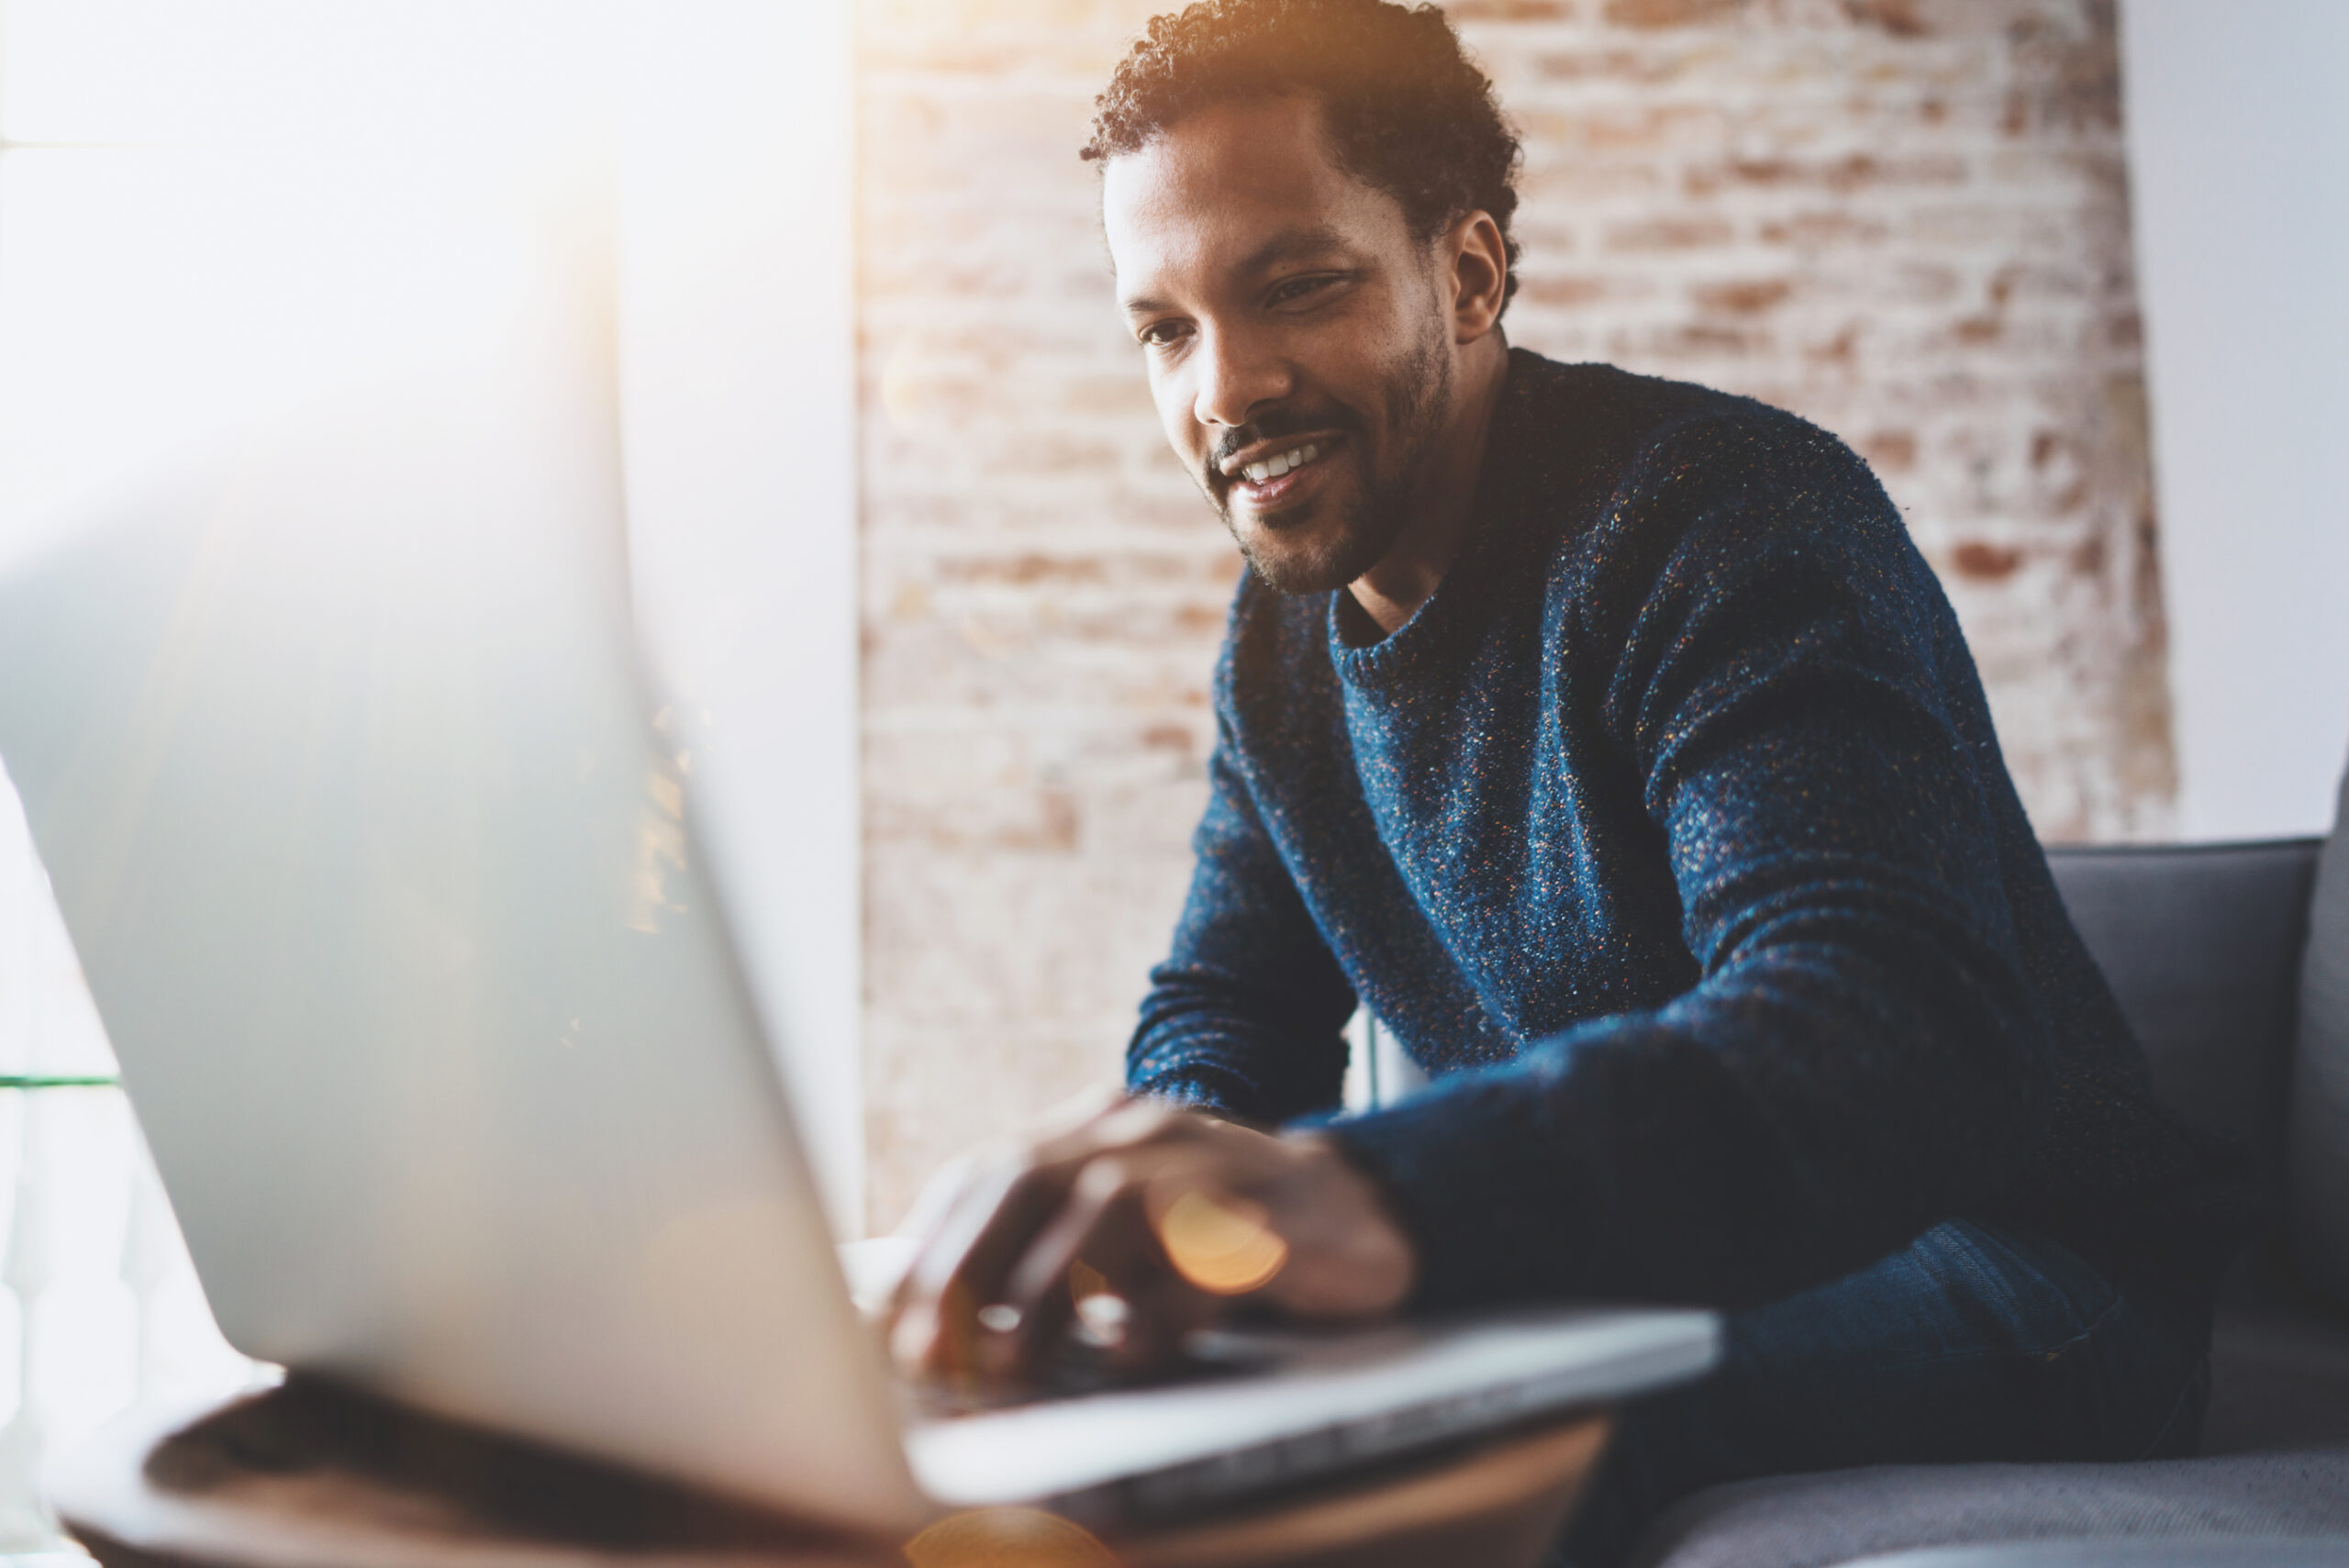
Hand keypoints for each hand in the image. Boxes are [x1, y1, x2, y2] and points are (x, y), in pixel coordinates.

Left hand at [886, 1091, 1415, 1387]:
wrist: (1362, 1213)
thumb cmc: (1220, 1236)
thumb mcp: (1124, 1227)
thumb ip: (1043, 1247)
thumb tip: (935, 1325)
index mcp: (1099, 1125)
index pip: (989, 1171)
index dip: (932, 1248)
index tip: (889, 1327)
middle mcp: (1147, 1130)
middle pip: (1030, 1176)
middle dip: (967, 1270)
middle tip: (933, 1353)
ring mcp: (1212, 1164)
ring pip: (1108, 1208)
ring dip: (1047, 1293)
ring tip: (1013, 1364)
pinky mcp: (1272, 1221)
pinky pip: (1201, 1260)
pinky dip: (1157, 1312)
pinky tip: (1129, 1353)